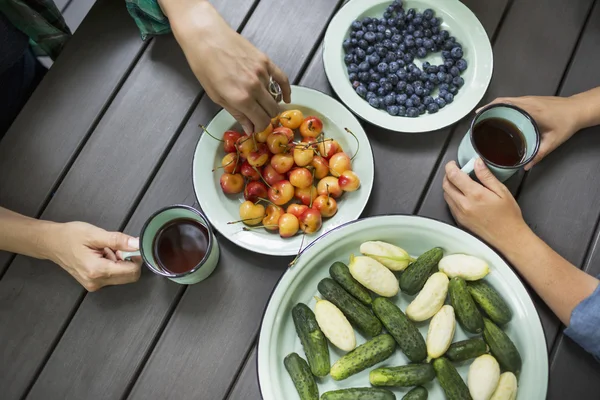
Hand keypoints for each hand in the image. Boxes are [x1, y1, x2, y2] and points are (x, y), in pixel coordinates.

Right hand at [45, 222, 141, 291]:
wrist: (50, 243)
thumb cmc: (69, 236)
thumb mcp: (95, 234)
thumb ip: (118, 240)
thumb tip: (137, 244)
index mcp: (97, 271)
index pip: (132, 271)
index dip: (136, 257)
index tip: (131, 246)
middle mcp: (97, 282)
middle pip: (129, 276)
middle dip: (128, 260)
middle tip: (115, 247)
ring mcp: (94, 285)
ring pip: (122, 276)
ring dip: (119, 262)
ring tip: (104, 250)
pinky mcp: (93, 283)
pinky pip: (113, 276)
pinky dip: (113, 265)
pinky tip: (101, 255)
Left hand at [167, 1, 290, 134]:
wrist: (205, 36)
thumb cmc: (204, 65)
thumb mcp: (216, 96)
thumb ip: (237, 113)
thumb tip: (249, 128)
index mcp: (241, 99)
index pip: (261, 121)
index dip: (259, 128)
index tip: (256, 128)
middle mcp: (254, 87)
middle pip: (271, 111)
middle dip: (266, 118)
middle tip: (258, 118)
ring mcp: (262, 73)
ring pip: (275, 97)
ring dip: (270, 103)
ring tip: (261, 104)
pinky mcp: (266, 61)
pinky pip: (282, 79)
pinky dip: (286, 90)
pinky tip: (285, 97)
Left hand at [442, 159, 527, 248]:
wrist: (508, 238)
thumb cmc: (508, 215)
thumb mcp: (502, 192)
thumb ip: (487, 176)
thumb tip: (477, 162)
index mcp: (475, 194)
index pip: (454, 176)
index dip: (450, 167)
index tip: (453, 163)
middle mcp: (463, 204)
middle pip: (446, 185)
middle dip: (448, 175)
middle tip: (456, 171)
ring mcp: (459, 214)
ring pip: (446, 195)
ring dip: (449, 186)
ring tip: (459, 182)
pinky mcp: (459, 221)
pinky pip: (450, 205)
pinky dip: (452, 196)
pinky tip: (461, 195)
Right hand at [480, 96, 580, 169]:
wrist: (578, 109)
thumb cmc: (567, 122)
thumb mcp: (553, 141)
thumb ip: (539, 154)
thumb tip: (527, 165)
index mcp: (530, 110)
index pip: (505, 105)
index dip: (489, 109)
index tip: (478, 115)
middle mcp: (527, 102)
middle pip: (501, 101)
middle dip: (487, 109)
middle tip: (478, 119)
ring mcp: (529, 99)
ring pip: (506, 100)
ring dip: (494, 107)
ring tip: (485, 118)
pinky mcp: (531, 100)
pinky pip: (512, 101)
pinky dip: (502, 106)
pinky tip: (500, 115)